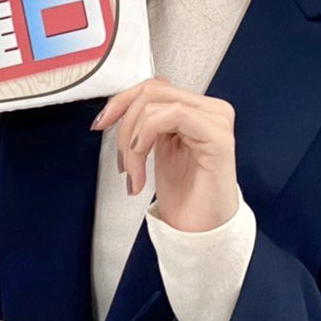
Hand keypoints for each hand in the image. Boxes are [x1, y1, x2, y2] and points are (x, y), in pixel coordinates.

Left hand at [91, 77, 238, 232]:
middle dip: (124, 126)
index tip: (102, 122)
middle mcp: (211, 110)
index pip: (154, 87)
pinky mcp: (218, 137)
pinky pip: (173, 115)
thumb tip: (121, 104)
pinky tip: (142, 165)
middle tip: (121, 161)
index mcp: (198, 110)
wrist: (199, 233)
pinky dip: (146, 137)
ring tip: (133, 173)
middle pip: (151, 92)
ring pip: (156, 104)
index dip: (122, 101)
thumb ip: (148, 122)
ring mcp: (217, 121)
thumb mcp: (157, 149)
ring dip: (132, 141)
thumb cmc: (184, 197)